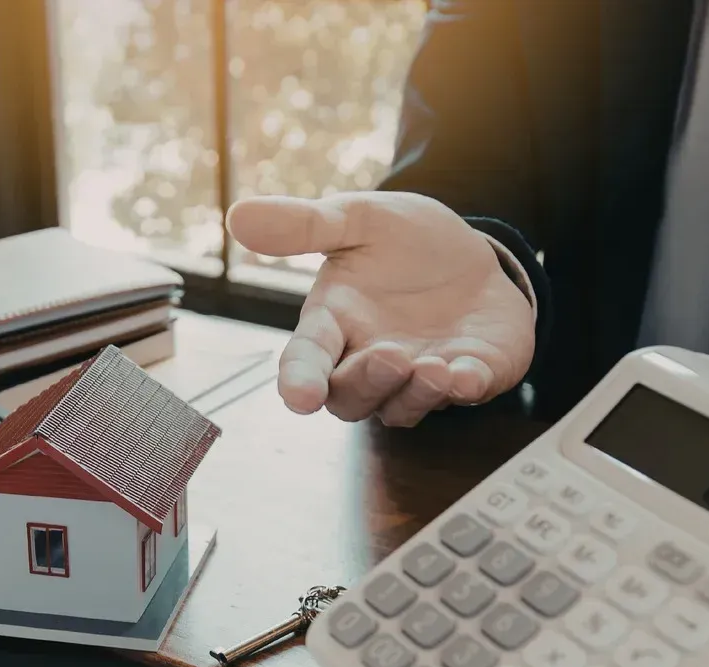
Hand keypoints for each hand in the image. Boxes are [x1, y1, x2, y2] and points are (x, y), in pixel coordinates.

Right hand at [226, 191, 534, 425]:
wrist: (471, 250)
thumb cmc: (404, 242)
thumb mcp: (358, 220)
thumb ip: (304, 224)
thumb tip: (237, 215)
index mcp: (334, 323)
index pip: (305, 359)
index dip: (299, 380)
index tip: (299, 396)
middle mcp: (368, 361)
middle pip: (350, 397)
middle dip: (369, 382)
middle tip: (392, 356)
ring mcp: (417, 378)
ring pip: (400, 410)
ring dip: (415, 394)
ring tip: (435, 367)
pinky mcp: (467, 376)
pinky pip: (463, 396)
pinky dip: (465, 390)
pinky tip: (468, 374)